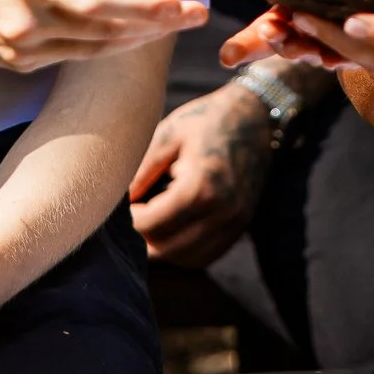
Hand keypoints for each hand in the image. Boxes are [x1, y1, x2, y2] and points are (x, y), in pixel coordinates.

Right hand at [0, 0, 206, 71]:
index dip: (145, 8)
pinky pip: (73, 57)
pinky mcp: (19, 65)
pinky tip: (128, 34)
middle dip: (157, 24)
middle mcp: (32, 25)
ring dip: (136, 38)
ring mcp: (25, 51)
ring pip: (95, 50)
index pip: (102, 4)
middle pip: (108, 33)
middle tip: (195, 15)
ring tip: (171, 23)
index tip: (181, 5)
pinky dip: (104, 46)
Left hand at [129, 85, 274, 266]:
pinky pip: (208, 255)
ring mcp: (236, 221)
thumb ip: (141, 172)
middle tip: (132, 217)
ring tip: (150, 225)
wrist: (255, 115)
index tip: (122, 205)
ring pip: (188, 258)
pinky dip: (185, 251)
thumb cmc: (206, 119)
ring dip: (164, 249)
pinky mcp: (242, 225)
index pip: (152, 224)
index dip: (130, 219)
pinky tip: (172, 231)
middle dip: (144, 237)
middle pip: (168, 248)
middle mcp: (222, 211)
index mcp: (201, 187)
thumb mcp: (168, 135)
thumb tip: (118, 202)